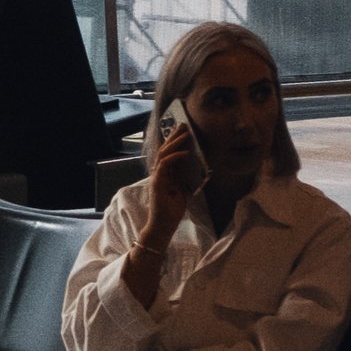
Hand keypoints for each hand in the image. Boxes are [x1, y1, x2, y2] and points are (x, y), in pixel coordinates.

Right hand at [137, 119, 198, 237]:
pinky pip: (165, 165)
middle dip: (174, 136)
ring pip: (164, 154)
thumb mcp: (182, 191)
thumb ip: (184, 178)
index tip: (185, 131)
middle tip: (184, 124)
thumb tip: (194, 168)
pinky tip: (185, 152)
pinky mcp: (157, 182)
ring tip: (185, 133)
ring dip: (175, 142)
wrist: (163, 225)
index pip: (169, 153)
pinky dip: (175, 157)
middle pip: (165, 149)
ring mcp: (157, 177)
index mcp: (164, 174)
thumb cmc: (172, 211)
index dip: (176, 141)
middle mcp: (158, 173)